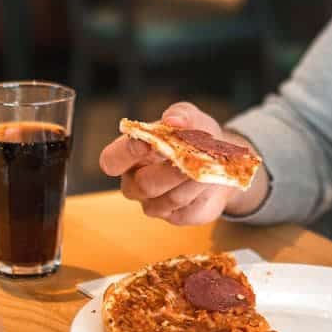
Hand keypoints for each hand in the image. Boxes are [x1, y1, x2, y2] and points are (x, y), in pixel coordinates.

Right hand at [99, 102, 266, 225]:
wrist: (220, 160)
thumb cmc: (193, 135)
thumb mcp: (189, 117)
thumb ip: (180, 114)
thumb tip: (173, 120)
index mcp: (127, 156)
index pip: (111, 161)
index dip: (127, 154)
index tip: (150, 144)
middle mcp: (135, 184)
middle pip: (143, 185)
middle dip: (169, 172)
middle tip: (191, 159)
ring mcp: (154, 204)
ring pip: (170, 198)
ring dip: (192, 181)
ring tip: (209, 165)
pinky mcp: (176, 217)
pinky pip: (187, 210)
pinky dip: (202, 194)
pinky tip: (212, 180)